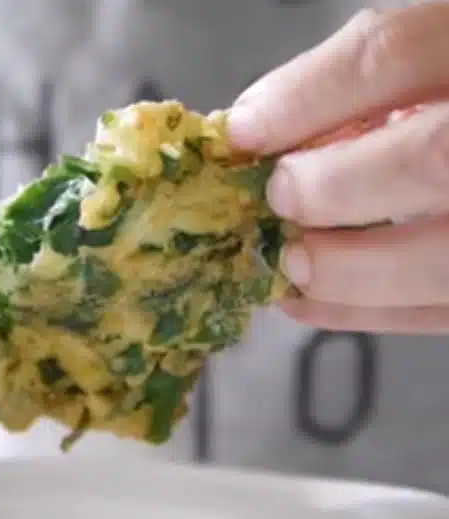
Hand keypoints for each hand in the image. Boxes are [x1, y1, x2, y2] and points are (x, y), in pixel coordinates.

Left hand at [226, 3, 448, 333]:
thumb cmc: (442, 97)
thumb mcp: (423, 56)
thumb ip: (360, 82)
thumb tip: (254, 127)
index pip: (401, 54)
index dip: (309, 97)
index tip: (242, 132)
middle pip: (434, 157)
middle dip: (334, 187)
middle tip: (280, 198)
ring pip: (444, 257)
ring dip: (349, 269)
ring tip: (292, 262)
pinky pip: (441, 308)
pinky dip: (366, 312)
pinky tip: (307, 300)